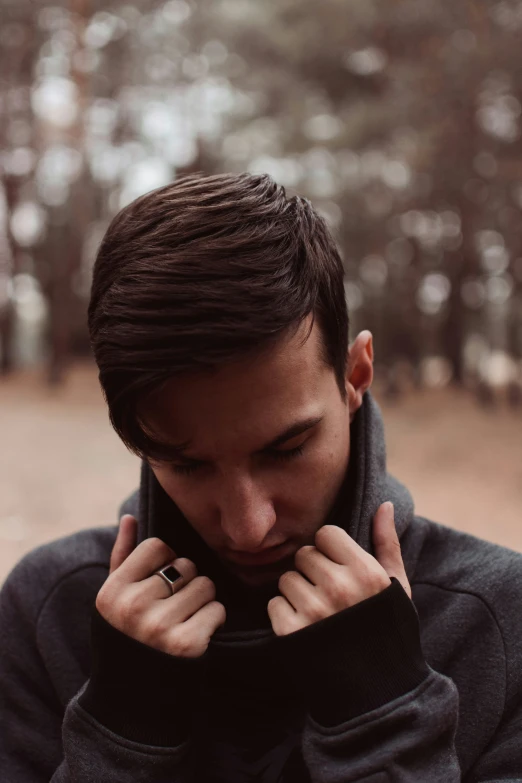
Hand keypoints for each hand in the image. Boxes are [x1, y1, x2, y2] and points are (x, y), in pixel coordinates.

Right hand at [96, 514, 225, 656]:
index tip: (161, 583)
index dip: (166, 561)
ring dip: (203, 601)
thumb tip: (130, 517)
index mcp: (113, 591)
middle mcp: (133, 607)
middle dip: (187, 583)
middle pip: (185, 565)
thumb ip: (122, 556)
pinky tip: (197, 635)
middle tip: (174, 607)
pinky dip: (213, 621)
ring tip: (185, 620)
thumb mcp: (114, 600)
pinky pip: (217, 610)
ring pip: (206, 586)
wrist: (131, 703)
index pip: (157, 546)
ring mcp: (160, 626)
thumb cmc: (125, 639)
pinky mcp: (186, 645)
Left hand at [267, 501, 410, 635]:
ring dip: (296, 593)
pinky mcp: (291, 632)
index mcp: (367, 572)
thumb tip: (385, 505)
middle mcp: (340, 587)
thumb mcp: (397, 587)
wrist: (377, 693)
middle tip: (329, 596)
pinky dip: (284, 615)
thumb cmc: (387, 631)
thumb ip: (387, 543)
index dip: (331, 550)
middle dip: (313, 572)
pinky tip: (306, 629)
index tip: (340, 570)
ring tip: (318, 614)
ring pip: (286, 578)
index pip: (327, 533)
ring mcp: (314, 610)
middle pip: (304, 555)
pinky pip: (274, 603)